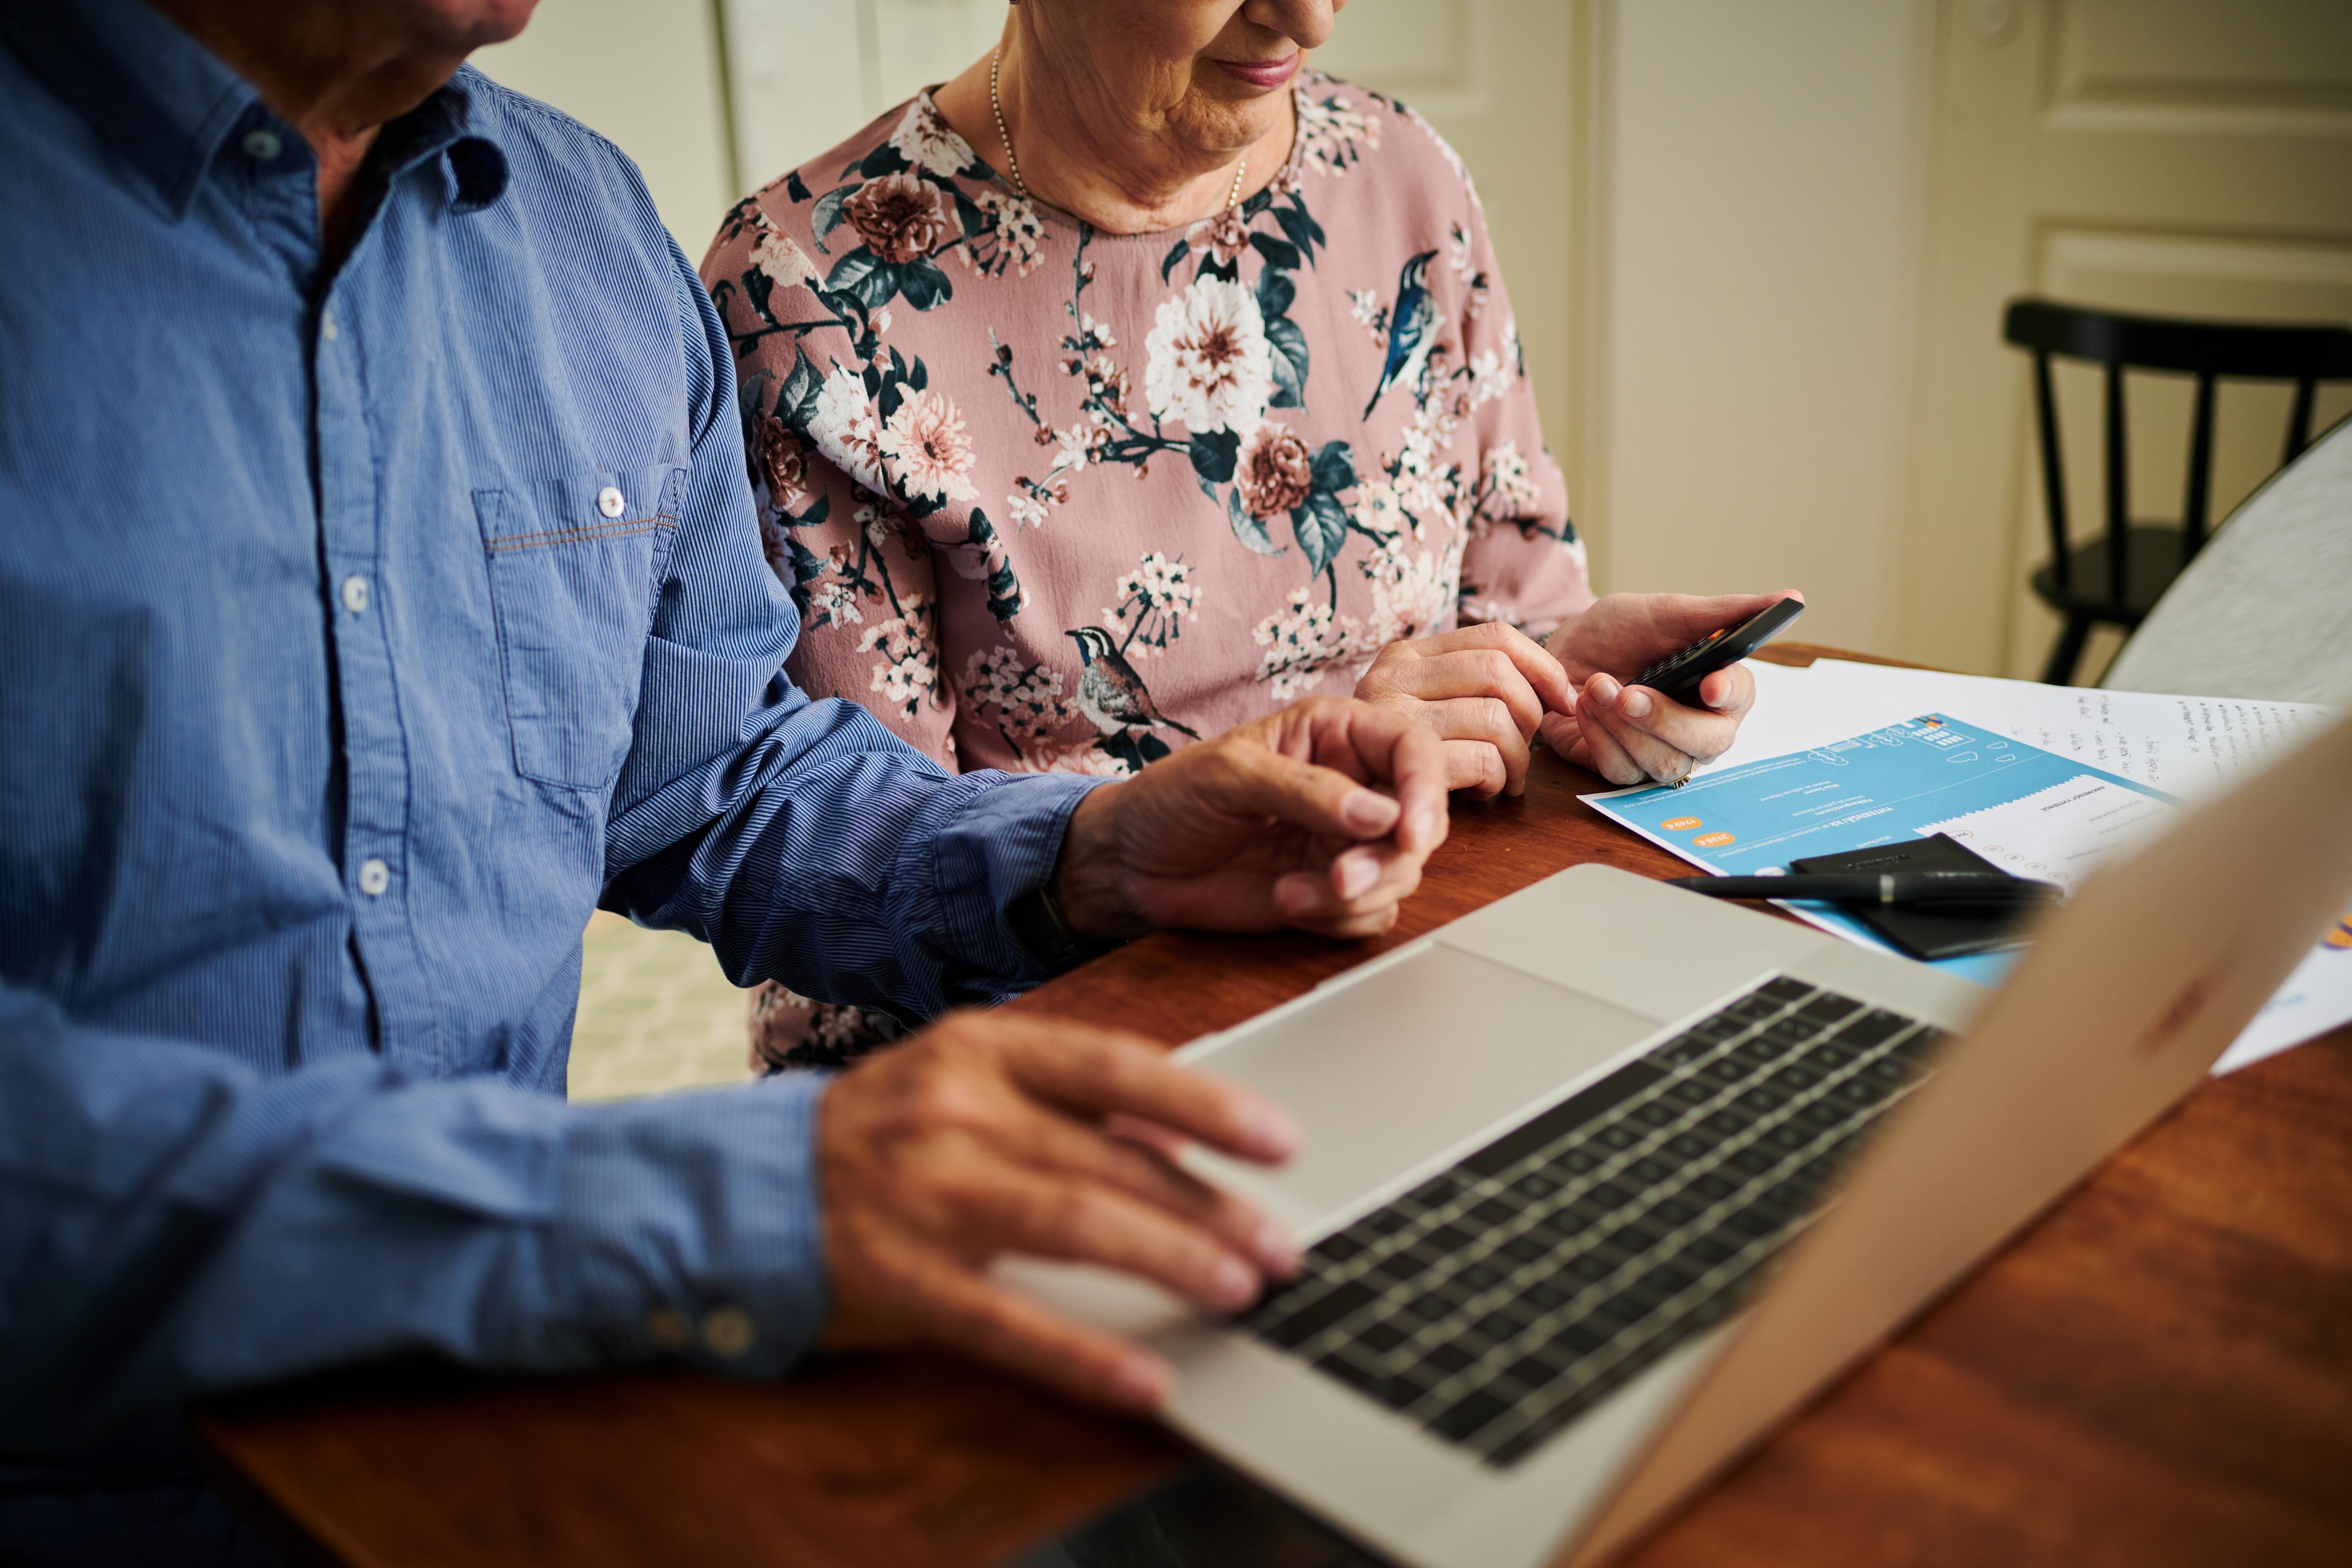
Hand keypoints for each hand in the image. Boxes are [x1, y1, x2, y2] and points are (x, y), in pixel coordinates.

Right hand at [816, 1011, 1301, 1411]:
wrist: (742, 1188)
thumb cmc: (882, 1135)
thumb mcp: (966, 1084)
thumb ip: (1065, 1105)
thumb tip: (1185, 1140)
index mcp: (982, 1049)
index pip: (1116, 1067)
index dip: (1206, 1104)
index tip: (1281, 1139)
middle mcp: (956, 1108)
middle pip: (1111, 1159)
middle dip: (1210, 1207)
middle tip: (1282, 1248)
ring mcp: (923, 1192)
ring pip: (1073, 1225)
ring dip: (1169, 1259)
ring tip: (1240, 1291)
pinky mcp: (897, 1277)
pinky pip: (1007, 1322)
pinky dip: (1083, 1355)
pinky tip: (1145, 1381)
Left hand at [1054, 696, 1448, 941]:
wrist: (1131, 863)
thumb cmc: (1171, 798)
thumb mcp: (1230, 775)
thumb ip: (1307, 789)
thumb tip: (1380, 813)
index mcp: (1335, 734)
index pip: (1412, 750)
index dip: (1427, 791)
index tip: (1411, 834)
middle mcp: (1351, 786)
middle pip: (1418, 821)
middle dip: (1388, 859)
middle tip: (1339, 877)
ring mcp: (1344, 841)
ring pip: (1400, 873)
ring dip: (1355, 894)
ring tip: (1290, 893)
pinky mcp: (1331, 890)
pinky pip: (1371, 912)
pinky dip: (1336, 918)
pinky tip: (1284, 901)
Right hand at [1353, 623, 1576, 798]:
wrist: (1320, 805)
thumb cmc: (1387, 764)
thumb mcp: (1418, 707)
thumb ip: (1462, 687)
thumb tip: (1553, 687)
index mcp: (1403, 654)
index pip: (1495, 636)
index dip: (1543, 666)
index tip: (1562, 701)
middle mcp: (1391, 676)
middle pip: (1499, 672)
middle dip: (1531, 715)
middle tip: (1523, 749)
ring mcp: (1392, 716)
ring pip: (1496, 718)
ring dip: (1518, 758)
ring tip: (1505, 778)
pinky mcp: (1402, 761)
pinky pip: (1482, 759)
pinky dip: (1497, 780)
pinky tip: (1483, 793)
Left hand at [1540, 591, 1800, 785]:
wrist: (1563, 652)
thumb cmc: (1621, 633)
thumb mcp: (1668, 613)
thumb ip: (1725, 612)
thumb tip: (1792, 598)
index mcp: (1720, 689)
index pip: (1741, 699)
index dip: (1729, 693)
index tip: (1710, 684)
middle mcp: (1698, 730)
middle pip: (1705, 745)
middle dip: (1664, 719)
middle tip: (1629, 693)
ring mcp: (1661, 755)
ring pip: (1662, 764)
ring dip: (1623, 725)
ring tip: (1595, 685)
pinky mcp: (1622, 771)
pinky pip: (1620, 771)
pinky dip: (1598, 736)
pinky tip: (1583, 705)